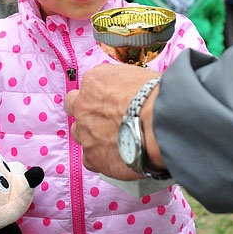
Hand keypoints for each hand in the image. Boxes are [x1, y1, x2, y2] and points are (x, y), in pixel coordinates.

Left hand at [64, 63, 163, 179]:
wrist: (157, 124)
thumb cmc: (154, 97)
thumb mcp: (136, 74)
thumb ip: (122, 83)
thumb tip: (128, 89)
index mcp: (94, 81)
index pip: (88, 85)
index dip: (100, 94)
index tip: (111, 101)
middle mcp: (83, 106)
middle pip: (75, 108)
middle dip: (87, 113)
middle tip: (106, 119)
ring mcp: (85, 132)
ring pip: (80, 134)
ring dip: (93, 136)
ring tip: (115, 140)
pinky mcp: (92, 157)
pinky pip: (90, 159)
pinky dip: (102, 159)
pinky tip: (118, 157)